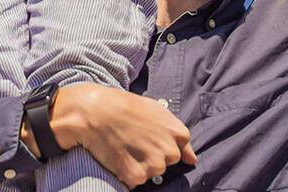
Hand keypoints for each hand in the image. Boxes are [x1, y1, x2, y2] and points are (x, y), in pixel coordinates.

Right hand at [46, 84, 195, 187]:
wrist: (95, 110)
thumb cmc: (123, 106)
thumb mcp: (157, 110)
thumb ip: (176, 134)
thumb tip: (192, 158)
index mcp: (177, 133)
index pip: (179, 151)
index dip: (160, 146)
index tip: (148, 141)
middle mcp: (170, 151)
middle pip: (165, 164)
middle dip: (151, 157)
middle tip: (132, 142)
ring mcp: (154, 165)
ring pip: (150, 173)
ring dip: (138, 166)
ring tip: (123, 147)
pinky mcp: (137, 175)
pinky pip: (135, 181)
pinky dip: (125, 174)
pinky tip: (117, 157)